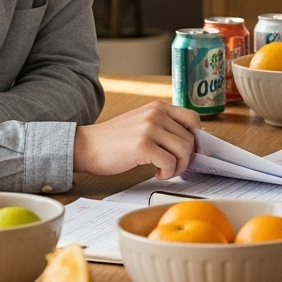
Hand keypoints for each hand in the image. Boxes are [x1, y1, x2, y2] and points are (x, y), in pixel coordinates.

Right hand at [73, 101, 200, 178]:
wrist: (86, 146)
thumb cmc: (113, 140)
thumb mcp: (141, 122)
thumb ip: (163, 126)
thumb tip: (189, 143)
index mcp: (158, 107)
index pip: (193, 119)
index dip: (195, 138)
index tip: (188, 152)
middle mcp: (156, 114)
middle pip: (190, 139)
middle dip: (186, 158)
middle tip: (174, 167)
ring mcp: (149, 128)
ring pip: (184, 150)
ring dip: (178, 167)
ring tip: (165, 171)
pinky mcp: (142, 146)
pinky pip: (169, 162)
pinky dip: (167, 173)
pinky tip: (157, 173)